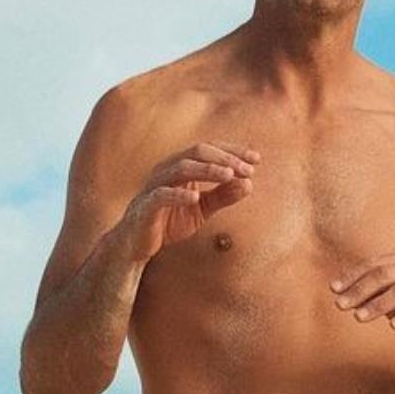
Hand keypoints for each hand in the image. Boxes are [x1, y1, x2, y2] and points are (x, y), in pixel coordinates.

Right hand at [118, 141, 257, 262]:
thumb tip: (249, 184)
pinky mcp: (146, 205)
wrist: (138, 244)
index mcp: (182, 166)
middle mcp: (168, 169)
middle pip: (197, 152)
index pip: (209, 149)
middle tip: (248, 169)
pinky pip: (161, 195)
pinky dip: (178, 194)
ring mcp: (155, 185)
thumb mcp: (202, 210)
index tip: (256, 158)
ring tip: (229, 175)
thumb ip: (223, 196)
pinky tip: (196, 197)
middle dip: (225, 159)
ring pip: (181, 168)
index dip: (233, 151)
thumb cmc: (169, 221)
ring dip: (207, 170)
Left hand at [330, 254, 394, 347]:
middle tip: (340, 306)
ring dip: (379, 304)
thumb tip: (342, 296)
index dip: (353, 275)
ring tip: (359, 318)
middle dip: (361, 289)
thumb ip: (374, 294)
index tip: (333, 290)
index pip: (376, 263)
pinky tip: (393, 326)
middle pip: (387, 274)